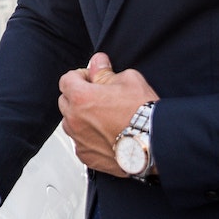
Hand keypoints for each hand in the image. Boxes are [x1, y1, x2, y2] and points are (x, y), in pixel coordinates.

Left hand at [58, 52, 157, 176]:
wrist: (153, 143)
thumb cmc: (142, 111)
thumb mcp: (128, 80)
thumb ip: (105, 71)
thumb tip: (97, 62)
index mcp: (80, 97)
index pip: (66, 80)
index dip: (80, 76)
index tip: (93, 79)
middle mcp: (73, 119)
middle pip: (65, 101)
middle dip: (78, 97)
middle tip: (100, 98)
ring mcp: (78, 140)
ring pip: (71, 123)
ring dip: (81, 118)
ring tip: (104, 119)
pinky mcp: (86, 156)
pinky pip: (80, 142)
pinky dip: (89, 137)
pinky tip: (107, 135)